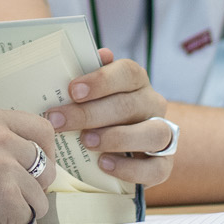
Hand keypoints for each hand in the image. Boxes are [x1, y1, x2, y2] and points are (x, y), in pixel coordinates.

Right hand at [0, 106, 57, 223]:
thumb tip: (39, 152)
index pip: (41, 129)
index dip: (45, 152)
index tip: (37, 165)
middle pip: (46, 164)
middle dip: (35, 185)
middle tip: (11, 193)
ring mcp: (3, 166)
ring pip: (40, 194)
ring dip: (23, 206)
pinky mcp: (6, 195)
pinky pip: (29, 214)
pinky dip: (14, 222)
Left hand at [42, 49, 173, 187]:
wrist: (120, 149)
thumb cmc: (97, 114)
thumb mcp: (89, 94)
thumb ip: (89, 75)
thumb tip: (101, 54)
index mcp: (136, 82)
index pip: (127, 72)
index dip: (101, 80)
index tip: (72, 90)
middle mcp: (153, 105)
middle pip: (130, 105)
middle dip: (91, 113)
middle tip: (60, 121)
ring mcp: (162, 135)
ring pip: (152, 133)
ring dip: (116, 137)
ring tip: (86, 141)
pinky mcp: (163, 165)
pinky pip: (155, 169)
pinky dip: (128, 168)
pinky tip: (103, 164)